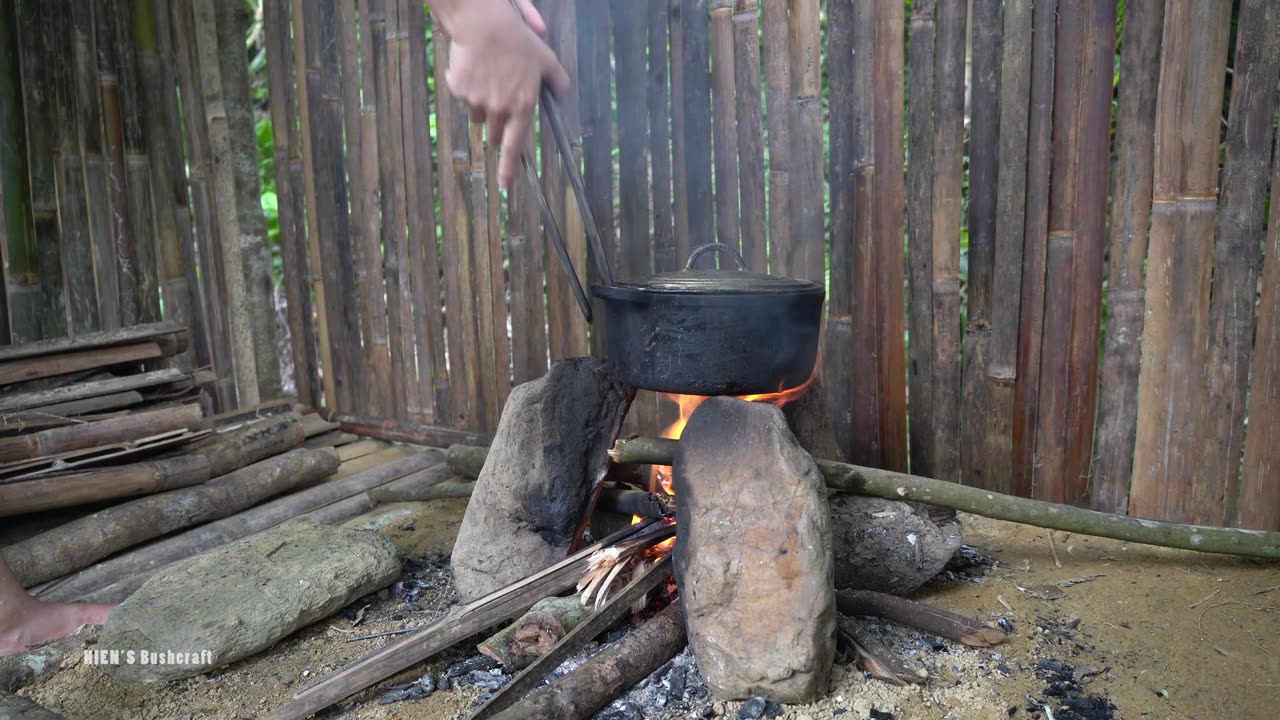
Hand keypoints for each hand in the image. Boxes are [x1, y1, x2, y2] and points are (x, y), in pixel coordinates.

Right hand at [437, 0, 570, 187]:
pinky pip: (461, 96)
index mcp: (522, 105)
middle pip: (493, 133)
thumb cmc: (517, 39)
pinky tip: (472, 66)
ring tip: (487, 76)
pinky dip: (465, 86)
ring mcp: (477, 101)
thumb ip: (557, 81)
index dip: (509, 167)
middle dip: (495, 125)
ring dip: (481, 105)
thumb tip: (563, 96)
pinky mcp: (459, 90)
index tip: (505, 184)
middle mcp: (499, 109)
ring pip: (476, 115)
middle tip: (498, 102)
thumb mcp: (545, 58)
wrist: (482, 23)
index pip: (515, 145)